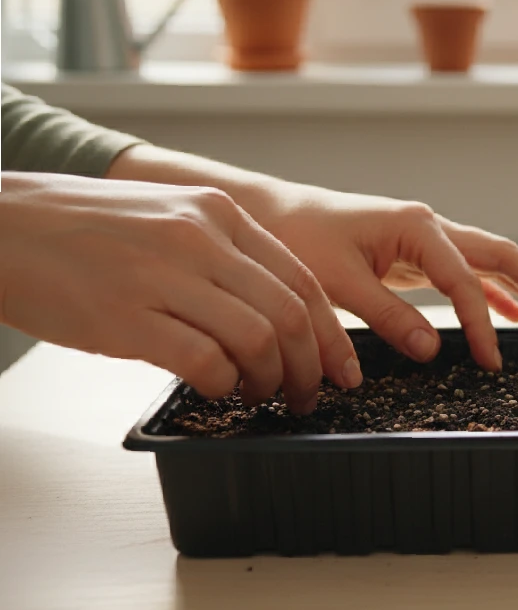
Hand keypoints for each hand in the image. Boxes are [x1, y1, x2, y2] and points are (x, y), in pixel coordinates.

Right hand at [0, 173, 358, 412]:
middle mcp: (199, 238)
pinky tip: (217, 390)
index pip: (304, 280)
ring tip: (260, 396)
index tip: (343, 367)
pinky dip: (223, 384)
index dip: (332, 334)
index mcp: (217, 213)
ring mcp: (163, 275)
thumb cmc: (81, 231)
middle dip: (311, 367)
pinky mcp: (126, 317)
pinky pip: (205, 361)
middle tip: (308, 396)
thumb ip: (222, 255)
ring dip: (271, 381)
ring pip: (258, 340)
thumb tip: (273, 315)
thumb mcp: (168, 219)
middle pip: (290, 314)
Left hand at [252, 184, 517, 370]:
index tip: (491, 364)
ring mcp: (426, 239)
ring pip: (490, 263)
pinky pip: (467, 274)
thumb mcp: (339, 283)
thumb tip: (432, 352)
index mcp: (417, 227)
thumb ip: (388, 316)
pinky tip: (515, 314)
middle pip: (502, 256)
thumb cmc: (297, 240)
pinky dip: (493, 293)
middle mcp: (430, 227)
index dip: (482, 326)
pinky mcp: (415, 254)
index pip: (466, 281)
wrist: (269, 216)